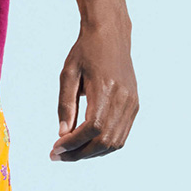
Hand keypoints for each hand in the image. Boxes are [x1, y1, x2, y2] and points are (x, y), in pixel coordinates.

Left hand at [50, 19, 137, 160]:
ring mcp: (132, 103)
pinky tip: (86, 143)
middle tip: (58, 155)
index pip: (92, 129)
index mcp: (106, 89)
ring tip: (70, 152)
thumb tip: (62, 134)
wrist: (110, 35)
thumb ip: (66, 105)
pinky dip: (103, 144)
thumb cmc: (85, 51)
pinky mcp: (134, 105)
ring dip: (91, 152)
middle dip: (80, 153)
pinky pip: (121, 134)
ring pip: (115, 142)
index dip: (74, 143)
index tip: (56, 148)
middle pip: (105, 140)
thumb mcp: (68, 74)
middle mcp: (123, 99)